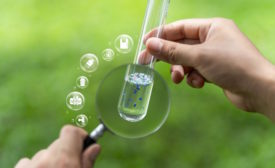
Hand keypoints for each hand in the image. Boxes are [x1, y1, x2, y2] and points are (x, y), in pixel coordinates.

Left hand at [15, 125, 100, 167]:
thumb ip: (87, 162)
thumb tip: (94, 147)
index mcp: (65, 160)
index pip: (71, 131)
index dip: (79, 136)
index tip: (83, 146)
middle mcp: (46, 159)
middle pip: (58, 144)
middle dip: (65, 153)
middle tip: (69, 167)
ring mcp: (30, 165)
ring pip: (44, 154)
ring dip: (50, 162)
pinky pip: (28, 162)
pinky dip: (35, 167)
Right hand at [145, 18, 274, 119]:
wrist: (259, 89)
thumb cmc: (233, 65)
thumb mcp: (199, 56)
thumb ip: (173, 51)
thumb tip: (150, 45)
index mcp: (211, 27)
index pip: (180, 27)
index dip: (161, 34)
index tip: (145, 42)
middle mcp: (212, 39)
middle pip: (181, 45)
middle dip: (169, 56)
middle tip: (148, 63)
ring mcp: (214, 55)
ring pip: (187, 60)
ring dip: (182, 70)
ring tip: (180, 78)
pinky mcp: (215, 70)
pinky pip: (196, 71)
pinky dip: (194, 78)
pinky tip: (199, 83)